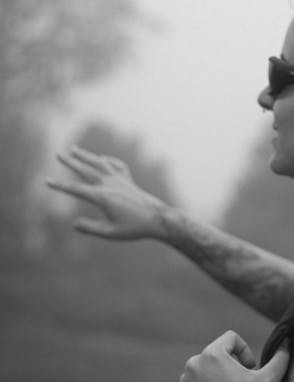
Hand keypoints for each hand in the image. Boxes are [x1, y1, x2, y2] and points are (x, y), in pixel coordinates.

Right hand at [46, 146, 167, 240]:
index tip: (47, 181)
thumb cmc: (134, 228)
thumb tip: (74, 223)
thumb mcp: (110, 233)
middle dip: (71, 162)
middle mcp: (110, 184)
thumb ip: (90, 228)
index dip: (60, 185)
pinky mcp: (128, 180)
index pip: (77, 189)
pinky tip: (102, 159)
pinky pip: (116, 166)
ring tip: (74, 148)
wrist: (158, 218)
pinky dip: (107, 161)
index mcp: (103, 197)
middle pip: (86, 170)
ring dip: (86, 155)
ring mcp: (120, 180)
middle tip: (58, 154)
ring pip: (99, 163)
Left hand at [177, 332, 289, 381]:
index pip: (231, 338)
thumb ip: (281, 356)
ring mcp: (185, 381)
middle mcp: (194, 363)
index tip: (250, 370)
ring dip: (218, 375)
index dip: (245, 351)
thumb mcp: (270, 380)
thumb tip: (287, 340)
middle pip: (218, 353)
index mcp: (212, 354)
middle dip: (231, 364)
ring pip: (206, 368)